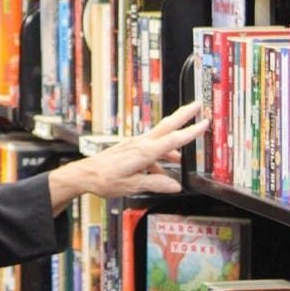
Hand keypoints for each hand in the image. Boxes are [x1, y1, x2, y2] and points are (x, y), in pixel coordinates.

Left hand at [47, 102, 208, 211]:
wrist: (85, 174)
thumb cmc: (104, 179)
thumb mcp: (132, 186)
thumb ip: (155, 185)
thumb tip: (175, 186)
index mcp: (143, 152)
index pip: (172, 140)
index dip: (190, 132)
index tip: (204, 123)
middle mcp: (140, 144)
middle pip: (167, 126)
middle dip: (184, 115)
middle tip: (198, 104)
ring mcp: (135, 144)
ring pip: (160, 138)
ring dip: (174, 143)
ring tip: (183, 156)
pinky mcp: (131, 148)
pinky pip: (151, 149)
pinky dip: (160, 157)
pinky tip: (161, 173)